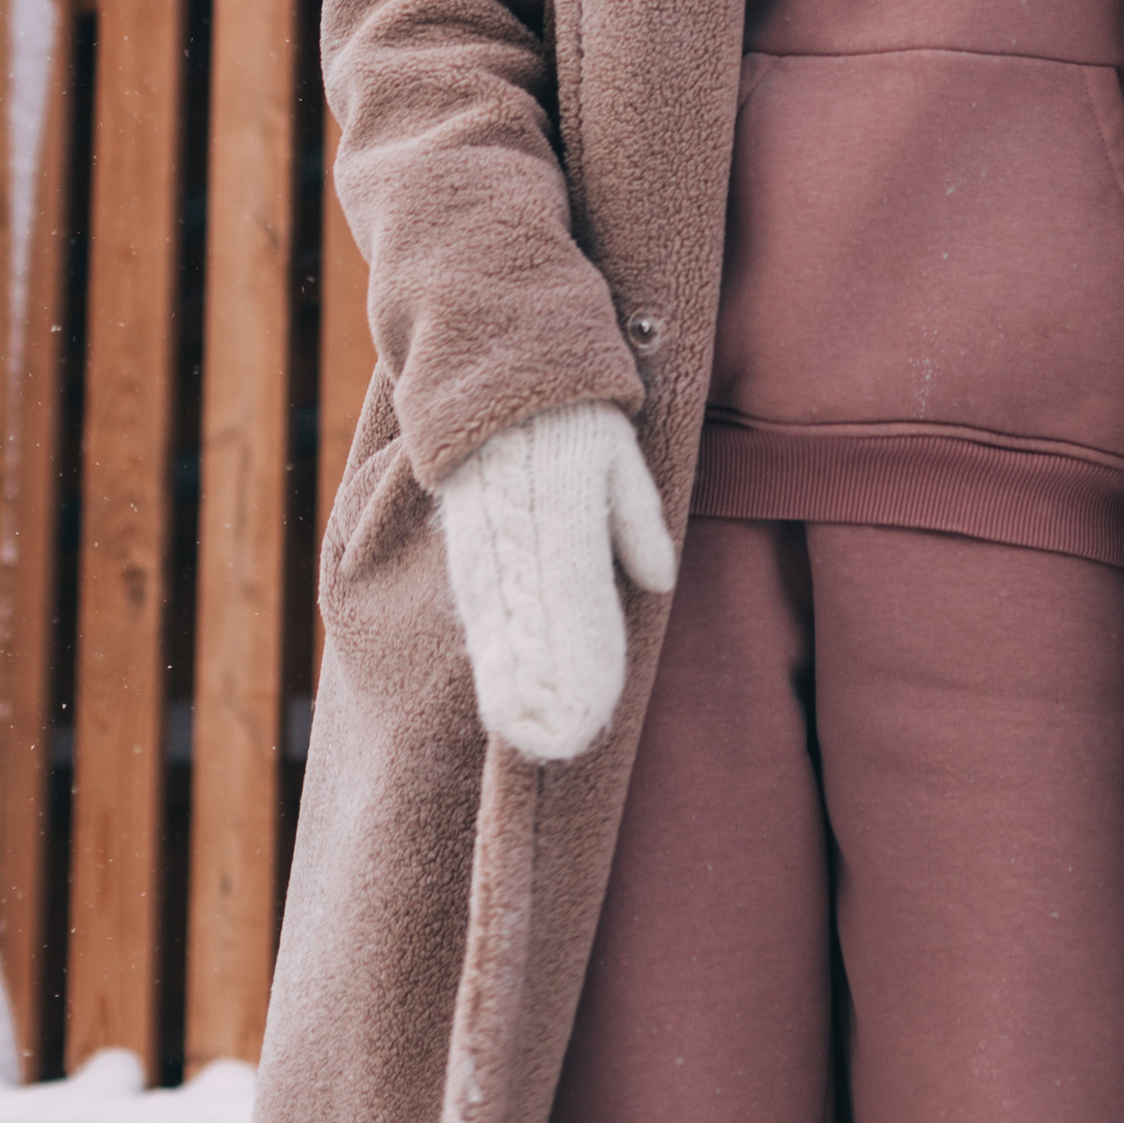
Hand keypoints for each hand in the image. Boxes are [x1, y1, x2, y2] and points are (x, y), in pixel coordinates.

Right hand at [435, 401, 678, 762]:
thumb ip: (637, 521)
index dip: (586, 661)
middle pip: (534, 627)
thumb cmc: (573, 421)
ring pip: (499, 626)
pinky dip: (489, 651)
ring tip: (524, 732)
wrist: (499, 379)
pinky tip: (497, 685)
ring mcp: (486, 543)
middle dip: (550, 690)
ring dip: (513, 683)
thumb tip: (659, 582)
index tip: (594, 712)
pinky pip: (478, 608)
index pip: (579, 602)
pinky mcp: (464, 545)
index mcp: (565, 513)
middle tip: (561, 743)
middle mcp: (519, 536)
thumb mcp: (618, 458)